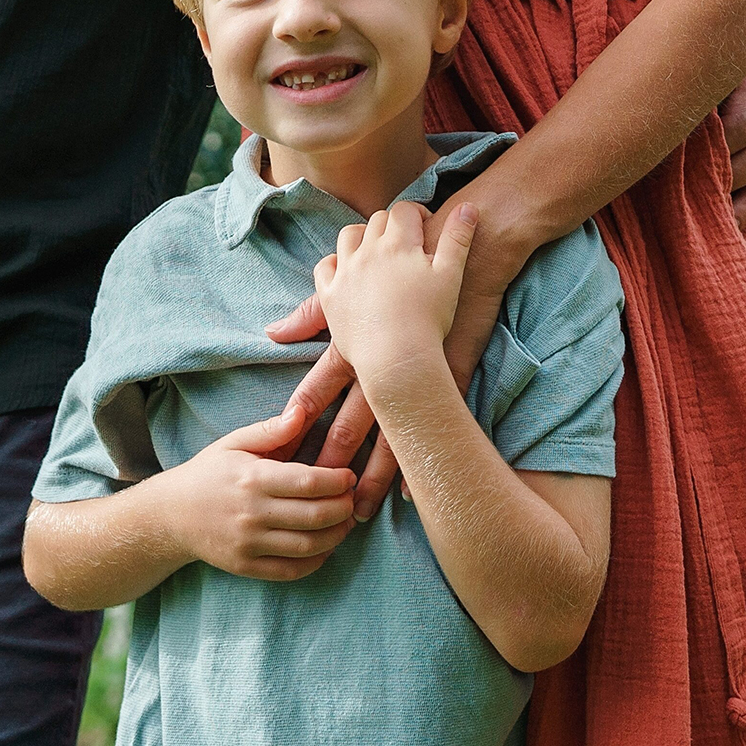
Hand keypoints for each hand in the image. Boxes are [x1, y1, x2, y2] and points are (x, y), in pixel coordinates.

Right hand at [152, 392, 357, 581]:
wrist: (172, 514)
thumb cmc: (209, 473)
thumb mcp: (233, 442)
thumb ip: (270, 430)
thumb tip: (301, 413)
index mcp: (252, 478)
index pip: (308, 482)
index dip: (337, 481)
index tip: (348, 475)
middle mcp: (252, 513)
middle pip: (315, 516)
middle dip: (343, 508)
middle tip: (352, 499)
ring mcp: (249, 544)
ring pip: (309, 546)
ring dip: (336, 536)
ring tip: (344, 522)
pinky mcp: (247, 567)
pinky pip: (292, 570)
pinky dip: (316, 561)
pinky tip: (324, 547)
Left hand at [266, 195, 522, 516]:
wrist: (472, 238)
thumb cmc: (410, 257)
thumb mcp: (360, 282)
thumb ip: (316, 311)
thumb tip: (273, 332)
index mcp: (362, 334)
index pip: (327, 380)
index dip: (307, 411)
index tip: (286, 443)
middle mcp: (388, 351)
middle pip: (357, 413)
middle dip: (338, 454)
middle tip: (320, 492)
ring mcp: (425, 365)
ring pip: (397, 426)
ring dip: (380, 471)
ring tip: (366, 508)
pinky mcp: (456, 371)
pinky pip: (443, 419)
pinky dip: (431, 456)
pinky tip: (421, 494)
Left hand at [316, 201, 475, 401]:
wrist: (398, 359)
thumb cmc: (430, 320)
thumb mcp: (451, 276)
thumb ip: (458, 238)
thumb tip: (469, 206)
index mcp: (398, 243)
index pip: (404, 211)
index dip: (416, 213)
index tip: (425, 224)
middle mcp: (368, 251)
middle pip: (377, 221)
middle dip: (392, 225)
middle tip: (406, 241)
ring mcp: (346, 272)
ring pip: (349, 236)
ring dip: (362, 236)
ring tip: (376, 251)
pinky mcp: (330, 295)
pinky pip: (325, 267)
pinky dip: (334, 263)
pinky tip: (346, 270)